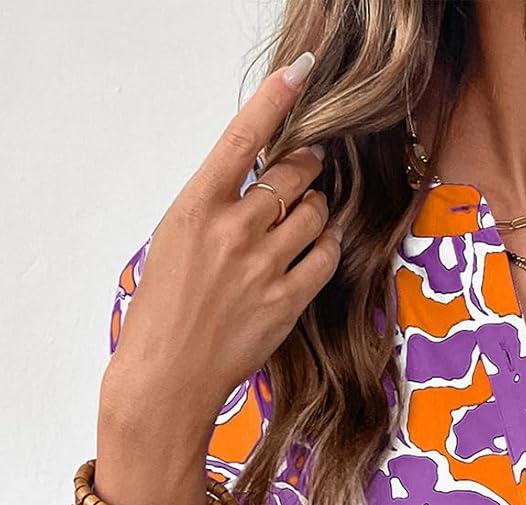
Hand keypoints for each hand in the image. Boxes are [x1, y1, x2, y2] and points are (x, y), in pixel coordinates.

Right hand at [100, 51, 341, 438]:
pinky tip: (314, 252)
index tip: (300, 73)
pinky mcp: (286, 303)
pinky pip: (326, 258)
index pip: (241, 139)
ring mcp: (263, 267)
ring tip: (302, 219)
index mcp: (196, 208)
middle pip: (292, 176)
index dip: (275, 100)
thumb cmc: (165, 309)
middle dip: (306, 166)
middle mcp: (233, 232)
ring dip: (317, 210)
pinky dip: (327, 248)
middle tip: (308, 167)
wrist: (167, 375)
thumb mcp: (176, 240)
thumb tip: (260, 183)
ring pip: (315, 214)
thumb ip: (217, 206)